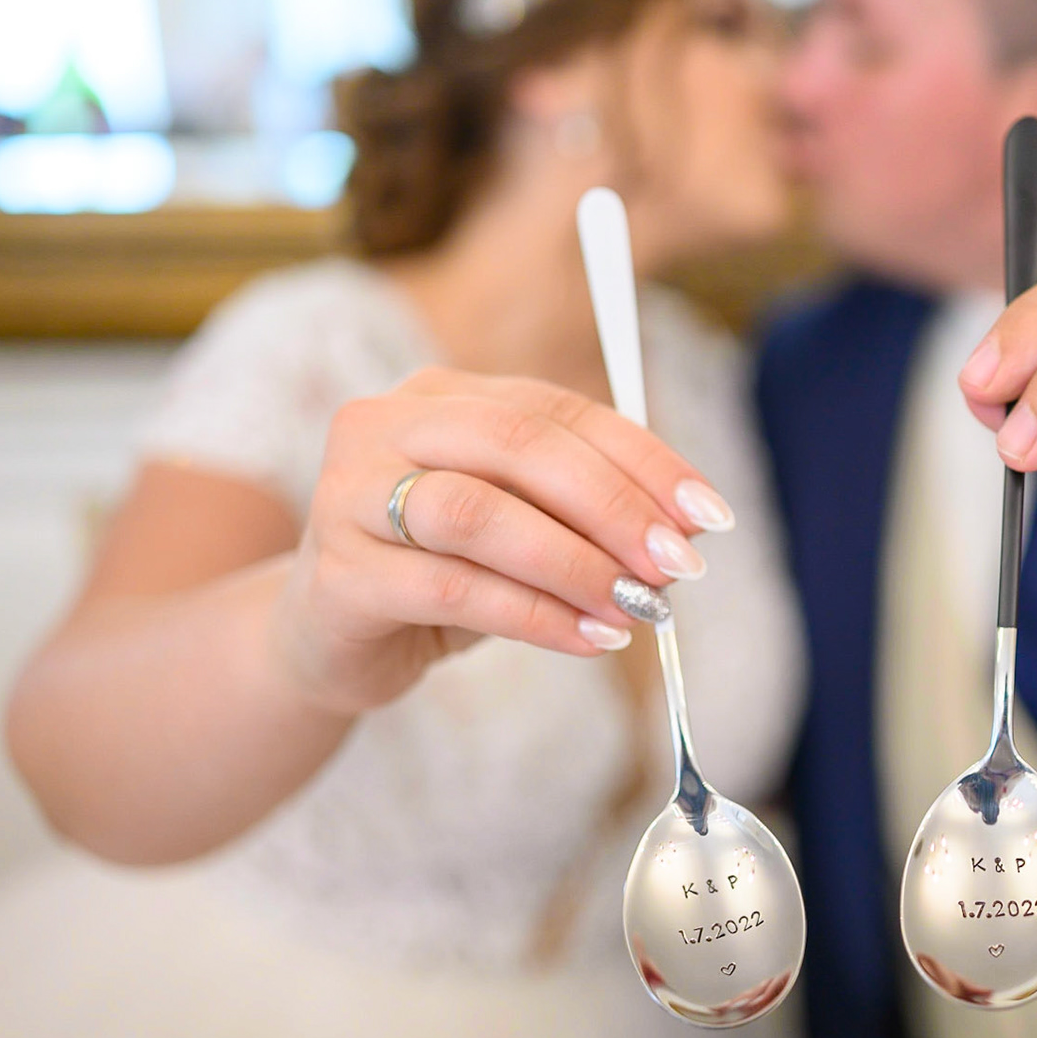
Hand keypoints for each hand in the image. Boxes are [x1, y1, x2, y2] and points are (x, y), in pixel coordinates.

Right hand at [272, 366, 733, 714]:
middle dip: (612, 505)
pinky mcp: (337, 576)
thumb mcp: (521, 529)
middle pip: (515, 444)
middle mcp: (384, 426)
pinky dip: (535, 616)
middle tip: (679, 565)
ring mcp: (347, 496)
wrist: (328, 641)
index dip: (642, 459)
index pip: (556, 409)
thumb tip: (691, 527)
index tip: (709, 515)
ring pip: (478, 514)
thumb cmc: (439, 573)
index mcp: (439, 396)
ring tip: (639, 608)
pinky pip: (452, 589)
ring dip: (575, 563)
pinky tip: (589, 638)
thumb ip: (587, 514)